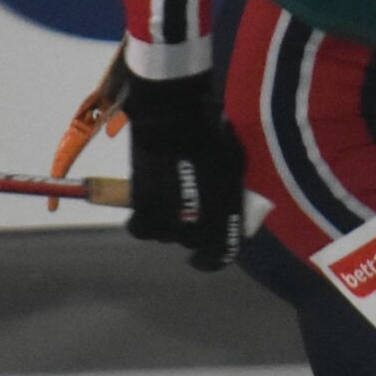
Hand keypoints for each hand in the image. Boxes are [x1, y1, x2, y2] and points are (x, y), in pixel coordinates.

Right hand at [124, 72, 245, 270]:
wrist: (173, 116)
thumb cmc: (210, 134)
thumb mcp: (233, 165)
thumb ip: (233, 194)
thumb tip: (232, 211)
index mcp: (224, 210)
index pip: (222, 252)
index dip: (214, 260)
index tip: (205, 259)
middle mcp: (197, 220)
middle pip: (192, 243)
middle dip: (192, 233)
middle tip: (190, 213)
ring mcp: (168, 215)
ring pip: (167, 237)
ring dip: (168, 226)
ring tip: (170, 204)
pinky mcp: (143, 205)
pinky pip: (142, 228)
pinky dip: (144, 222)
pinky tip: (147, 210)